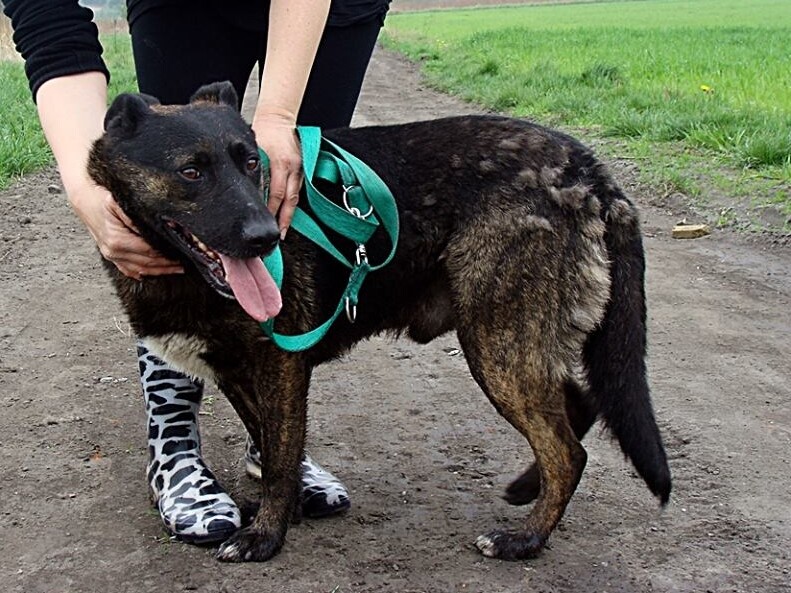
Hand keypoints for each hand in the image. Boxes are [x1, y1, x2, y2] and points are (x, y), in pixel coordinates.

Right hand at [69, 182, 182, 278]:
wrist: (82, 196)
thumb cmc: (101, 196)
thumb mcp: (119, 202)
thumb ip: (137, 216)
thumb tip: (157, 226)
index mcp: (117, 240)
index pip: (150, 252)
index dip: (168, 254)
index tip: (183, 253)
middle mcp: (113, 251)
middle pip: (147, 263)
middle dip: (168, 265)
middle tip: (186, 262)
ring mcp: (111, 255)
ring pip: (140, 270)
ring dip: (159, 271)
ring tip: (177, 268)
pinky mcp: (110, 255)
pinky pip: (129, 269)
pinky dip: (144, 272)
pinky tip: (157, 272)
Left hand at [251, 108, 302, 238]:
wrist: (280, 119)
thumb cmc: (264, 133)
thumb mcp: (258, 150)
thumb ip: (255, 171)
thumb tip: (250, 195)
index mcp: (281, 162)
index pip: (275, 192)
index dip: (270, 210)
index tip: (262, 224)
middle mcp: (292, 168)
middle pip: (287, 200)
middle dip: (282, 220)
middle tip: (274, 237)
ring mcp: (299, 170)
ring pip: (294, 199)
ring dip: (288, 217)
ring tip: (282, 233)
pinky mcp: (303, 171)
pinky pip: (296, 192)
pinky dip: (290, 206)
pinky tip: (285, 218)